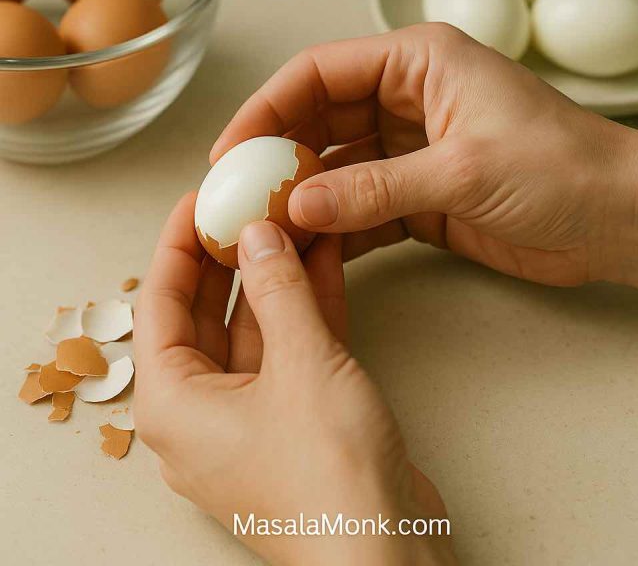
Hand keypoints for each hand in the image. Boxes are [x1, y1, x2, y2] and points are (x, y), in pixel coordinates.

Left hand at [134, 193, 454, 565]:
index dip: (179, 244)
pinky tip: (323, 257)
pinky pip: (289, 349)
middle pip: (205, 313)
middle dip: (232, 254)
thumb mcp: (300, 363)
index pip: (160, 305)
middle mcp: (202, 413)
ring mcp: (250, 417)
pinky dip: (305, 304)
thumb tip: (256, 233)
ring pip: (254, 326)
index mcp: (173, 405)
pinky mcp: (295, 421)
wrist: (386, 554)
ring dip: (275, 273)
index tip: (199, 199)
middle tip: (249, 202)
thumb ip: (277, 289)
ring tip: (292, 216)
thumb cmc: (327, 480)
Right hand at [211, 23, 637, 301]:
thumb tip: (297, 206)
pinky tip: (307, 250)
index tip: (231, 150)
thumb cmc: (563, 167)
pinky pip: (362, 207)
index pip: (320, 72)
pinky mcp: (424, 196)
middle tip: (236, 197)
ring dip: (301, 197)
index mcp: (418, 61)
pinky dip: (335, 227)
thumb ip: (375, 188)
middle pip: (319, 119)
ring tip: (260, 230)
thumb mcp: (462, 171)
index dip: (268, 108)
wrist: (620, 220)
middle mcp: (409, 98)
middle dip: (277, 156)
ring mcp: (414, 149)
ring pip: (336, 167)